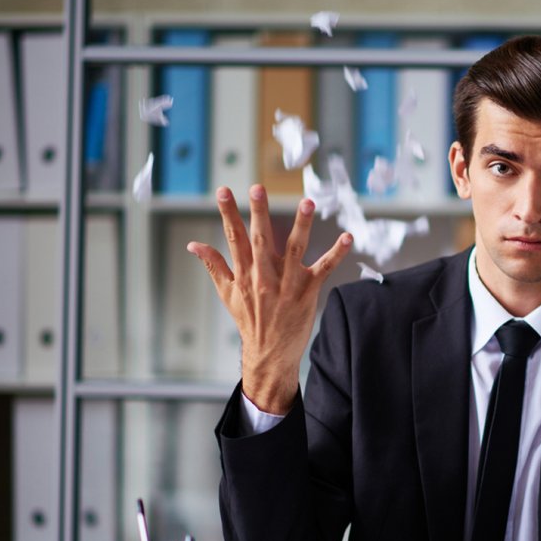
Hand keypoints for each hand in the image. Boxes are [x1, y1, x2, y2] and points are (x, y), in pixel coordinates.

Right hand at [187, 184, 351, 412]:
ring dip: (302, 225)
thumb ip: (214, 265)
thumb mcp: (227, 294)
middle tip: (258, 188)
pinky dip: (337, 253)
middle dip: (259, 212)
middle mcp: (265, 276)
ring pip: (295, 248)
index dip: (228, 213)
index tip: (224, 190)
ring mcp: (288, 283)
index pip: (234, 237)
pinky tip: (347, 237)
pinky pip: (324, 268)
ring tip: (307, 202)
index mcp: (244, 273)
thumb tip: (193, 244)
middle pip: (262, 239)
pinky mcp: (308, 291)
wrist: (269, 353)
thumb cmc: (249, 320)